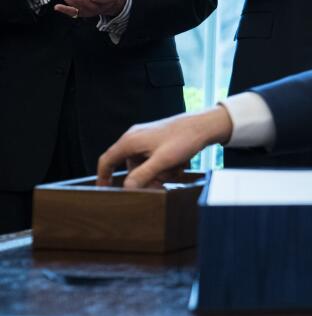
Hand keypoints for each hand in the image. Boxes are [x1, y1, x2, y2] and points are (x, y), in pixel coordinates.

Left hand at [55, 0, 134, 18]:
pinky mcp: (84, 12)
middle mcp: (101, 6)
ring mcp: (92, 10)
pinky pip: (75, 13)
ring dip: (72, 3)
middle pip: (90, 5)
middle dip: (80, 0)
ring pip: (82, 9)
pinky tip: (57, 7)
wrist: (115, 2)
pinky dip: (66, 11)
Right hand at [97, 107, 233, 188]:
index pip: (107, 161)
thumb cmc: (184, 139)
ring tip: (175, 170)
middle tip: (161, 186)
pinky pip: (156, 159)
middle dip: (146, 179)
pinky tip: (179, 164)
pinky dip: (166, 166)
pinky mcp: (158, 140)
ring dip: (159, 173)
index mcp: (130, 141)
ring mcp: (147, 138)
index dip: (103, 177)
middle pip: (131, 168)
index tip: (104, 191)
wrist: (205, 125)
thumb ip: (142, 175)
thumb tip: (126, 188)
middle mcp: (135, 138)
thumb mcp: (162, 161)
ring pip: (146, 165)